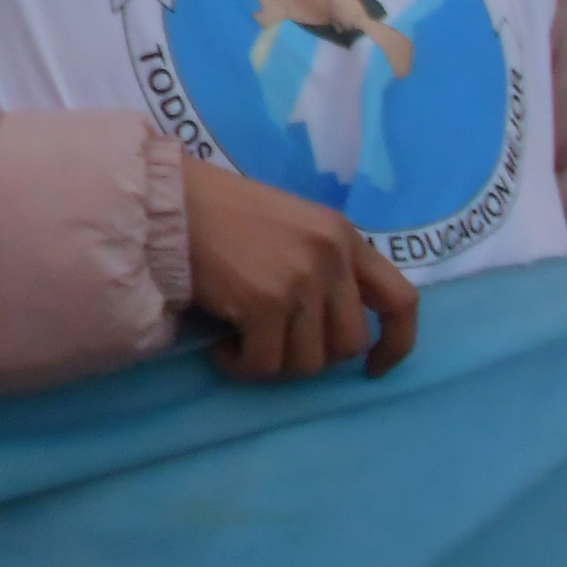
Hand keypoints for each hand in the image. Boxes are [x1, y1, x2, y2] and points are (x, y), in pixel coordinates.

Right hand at [182, 159, 416, 379]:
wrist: (165, 198)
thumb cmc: (218, 211)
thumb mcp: (289, 226)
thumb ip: (320, 264)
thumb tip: (325, 327)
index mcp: (343, 235)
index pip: (402, 301)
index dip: (395, 344)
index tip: (372, 368)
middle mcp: (331, 258)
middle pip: (349, 342)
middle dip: (313, 357)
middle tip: (273, 345)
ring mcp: (301, 280)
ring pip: (310, 361)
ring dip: (274, 364)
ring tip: (241, 344)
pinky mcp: (265, 302)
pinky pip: (266, 363)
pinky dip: (243, 367)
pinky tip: (222, 350)